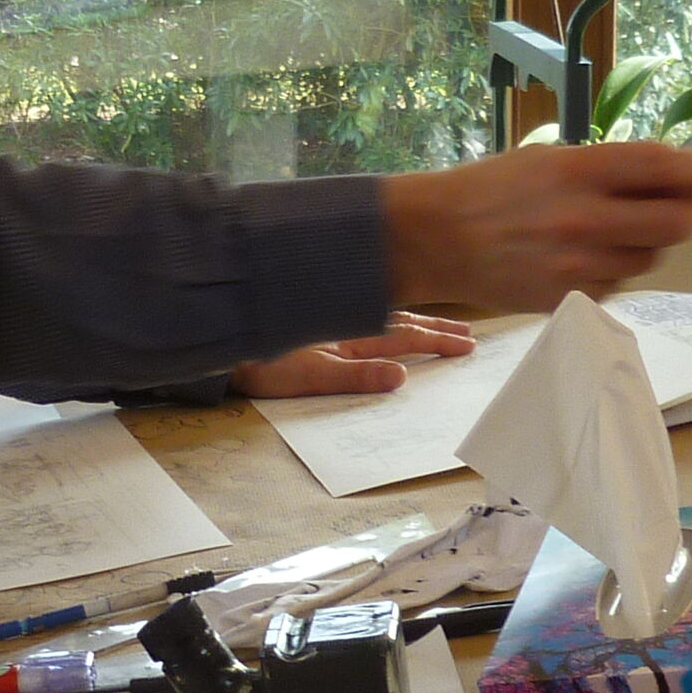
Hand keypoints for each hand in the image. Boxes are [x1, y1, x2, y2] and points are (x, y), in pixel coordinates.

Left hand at [230, 313, 479, 399]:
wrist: (222, 341)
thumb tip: (403, 377)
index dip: (438, 341)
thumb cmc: (263, 364)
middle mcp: (347, 322)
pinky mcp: (319, 322)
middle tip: (469, 334)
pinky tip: (391, 319)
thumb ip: (356, 376)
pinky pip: (367, 315)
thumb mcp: (312, 376)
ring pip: (387, 316)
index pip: (406, 336)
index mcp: (351, 335)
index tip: (468, 345)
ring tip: (441, 325)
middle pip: (402, 322)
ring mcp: (334, 320)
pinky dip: (388, 318)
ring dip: (416, 321)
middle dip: (436, 328)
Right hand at [377, 141, 691, 313]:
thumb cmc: (493, 190)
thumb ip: (607, 168)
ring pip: (649, 258)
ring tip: (618, 230)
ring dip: (648, 244)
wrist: (436, 238)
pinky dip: (615, 271)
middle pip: (675, 223)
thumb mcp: (547, 159)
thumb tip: (669, 174)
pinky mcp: (569, 298)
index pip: (663, 167)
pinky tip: (588, 256)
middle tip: (687, 207)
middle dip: (689, 214)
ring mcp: (577, 264)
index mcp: (577, 171)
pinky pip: (617, 285)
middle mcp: (584, 219)